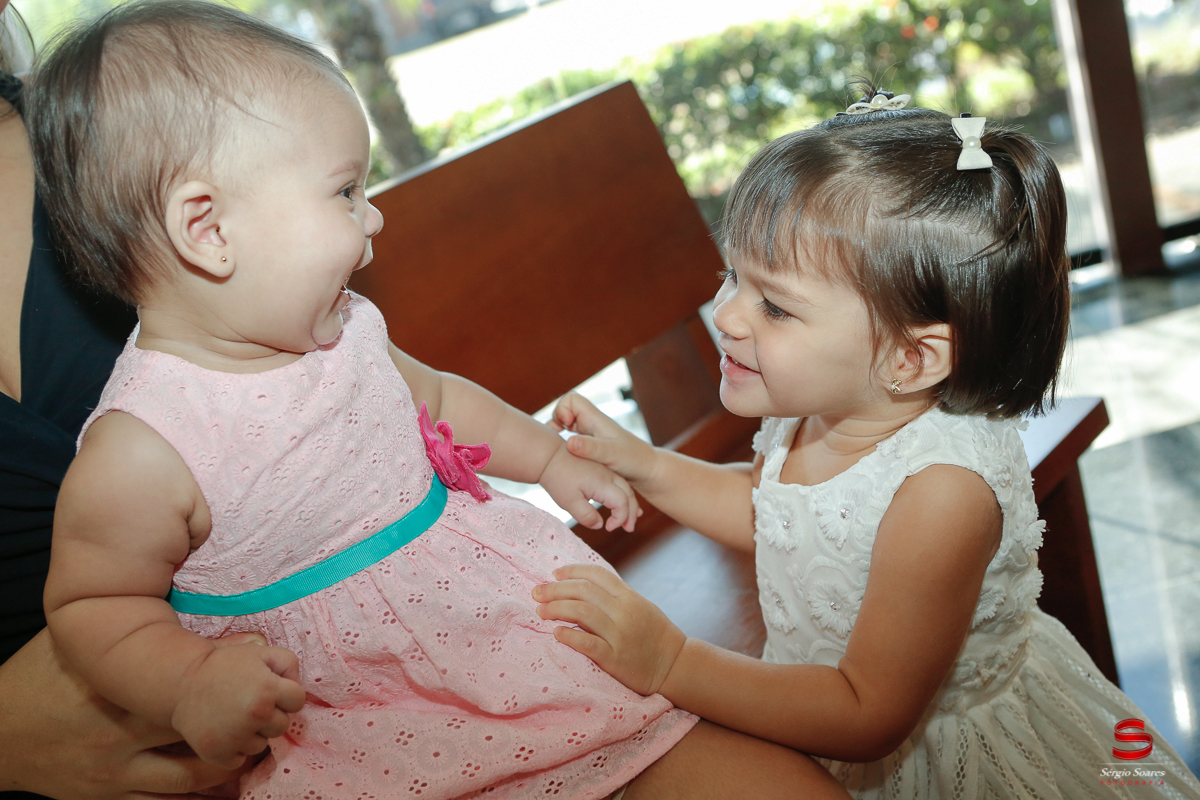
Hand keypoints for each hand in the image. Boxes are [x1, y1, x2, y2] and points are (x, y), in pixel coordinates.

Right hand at [0, 629, 266, 798]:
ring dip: (229, 760)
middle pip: (200, 729)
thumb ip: (121, 625)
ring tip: (256, 741)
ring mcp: (118, 772)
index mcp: (115, 691)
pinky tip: (223, 772)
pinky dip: (198, 790)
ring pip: (192, 776)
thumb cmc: (37, 680)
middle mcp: (121, 735)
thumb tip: (171, 583)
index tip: (263, 657)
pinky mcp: (111, 796)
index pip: (189, 682)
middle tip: (271, 704)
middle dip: (240, 719)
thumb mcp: (75, 645)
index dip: (231, 671)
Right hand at [171, 641, 305, 769]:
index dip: (286, 694)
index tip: (270, 690)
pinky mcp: (218, 754)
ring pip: (262, 744)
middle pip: (282, 725)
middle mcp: (255, 715)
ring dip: (253, 733)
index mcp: (268, 689)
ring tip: (234, 715)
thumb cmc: (224, 665)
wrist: (182, 683)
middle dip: (271, 715)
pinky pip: (240, 759)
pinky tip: (224, 731)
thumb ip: (288, 663)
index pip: (298, 701)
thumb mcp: (260, 652)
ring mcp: (236, 737)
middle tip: (250, 702)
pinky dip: (234, 749)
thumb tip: (296, 687)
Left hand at [533, 564, 684, 695]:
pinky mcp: (616, 659)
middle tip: (537, 592)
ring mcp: (620, 635)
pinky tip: (557, 633)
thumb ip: (615, 596)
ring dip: (556, 609)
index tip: (554, 573)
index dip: (572, 571)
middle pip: (583, 592)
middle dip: (556, 590)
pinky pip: (588, 644)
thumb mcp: (639, 606)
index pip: (596, 575)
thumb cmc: (654, 634)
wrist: (675, 664)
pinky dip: (570, 636)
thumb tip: (582, 586)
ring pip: (582, 613)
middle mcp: (624, 612)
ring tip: (540, 611)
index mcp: (629, 596)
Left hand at [537, 441, 640, 531]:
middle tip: (628, 529)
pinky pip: (619, 483)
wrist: (548, 455)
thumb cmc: (557, 478)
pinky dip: (624, 495)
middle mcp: (608, 475)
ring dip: (631, 505)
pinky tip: (622, 504)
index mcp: (602, 483)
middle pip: (629, 495)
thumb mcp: (568, 502)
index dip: (619, 518)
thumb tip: (599, 525)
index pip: (622, 503)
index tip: (608, 528)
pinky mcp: (600, 469)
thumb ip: (586, 516)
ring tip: (629, 520)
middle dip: (631, 513)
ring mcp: (605, 470)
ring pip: (626, 488)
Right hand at [550, 393, 658, 486]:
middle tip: (557, 441)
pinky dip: (563, 449)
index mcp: (595, 419)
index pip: (571, 400)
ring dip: (557, 438)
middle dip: (555, 424)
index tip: (565, 427)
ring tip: (559, 454)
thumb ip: (591, 448)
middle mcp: (590, 425)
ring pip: (564, 428)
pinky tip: (566, 462)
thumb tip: (569, 442)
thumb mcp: (612, 455)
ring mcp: (589, 437)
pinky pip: (569, 442)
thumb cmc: (634, 461)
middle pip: (563, 413)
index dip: (562, 409)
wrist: (648, 473)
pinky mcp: (589, 450)